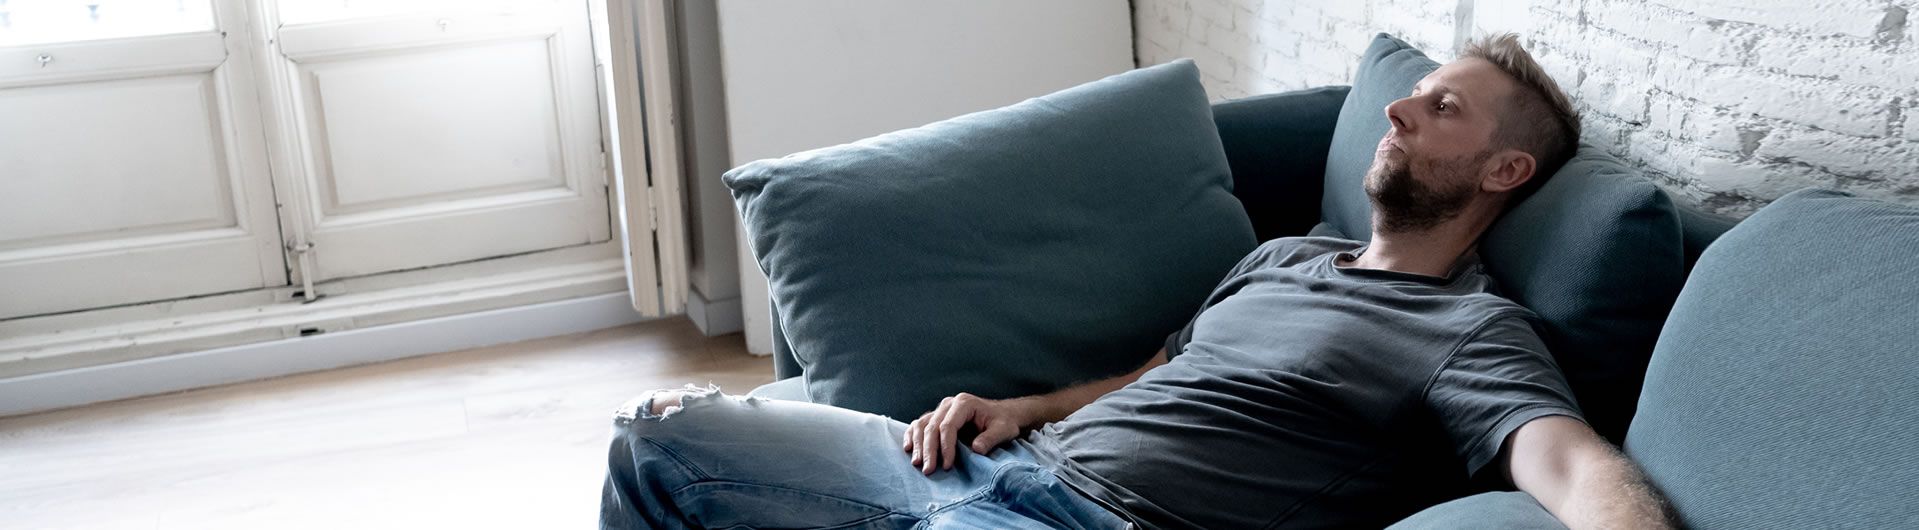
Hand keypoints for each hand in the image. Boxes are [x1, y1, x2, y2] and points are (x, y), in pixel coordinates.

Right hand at [902, 393, 1029, 474]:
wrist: (1003, 415)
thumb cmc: (1003, 422)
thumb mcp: (1003, 430)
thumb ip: (991, 438)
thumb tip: (976, 449)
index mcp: (964, 403)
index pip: (948, 425)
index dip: (945, 446)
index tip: (948, 465)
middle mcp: (948, 404)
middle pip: (932, 426)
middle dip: (929, 450)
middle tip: (928, 470)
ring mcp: (940, 409)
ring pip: (922, 425)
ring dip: (917, 445)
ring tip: (917, 464)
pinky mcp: (936, 417)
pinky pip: (919, 424)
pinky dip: (911, 436)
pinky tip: (908, 449)